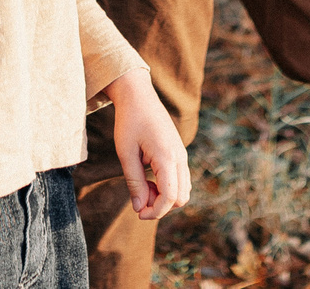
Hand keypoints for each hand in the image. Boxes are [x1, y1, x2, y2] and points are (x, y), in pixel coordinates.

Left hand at [106, 68, 189, 220]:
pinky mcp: (179, 153)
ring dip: (164, 197)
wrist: (138, 96)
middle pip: (181, 198)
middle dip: (161, 206)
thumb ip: (134, 182)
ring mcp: (182, 154)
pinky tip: (149, 178)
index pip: (170, 197)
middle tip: (139, 197)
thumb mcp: (126, 153)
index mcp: (167, 156)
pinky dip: (167, 187)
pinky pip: (180, 180)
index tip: (138, 213)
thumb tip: (139, 208)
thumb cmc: (129, 122)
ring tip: (143, 185)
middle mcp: (180, 157)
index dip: (155, 211)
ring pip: (183, 190)